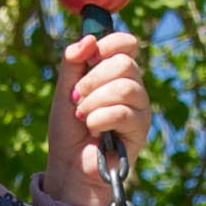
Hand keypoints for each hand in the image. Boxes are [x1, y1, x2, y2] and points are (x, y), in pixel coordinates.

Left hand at [47, 30, 151, 204]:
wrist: (70, 167)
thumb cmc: (68, 131)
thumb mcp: (64, 90)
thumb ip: (72, 62)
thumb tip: (88, 38)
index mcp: (116, 73)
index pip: (127, 43)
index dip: (108, 44)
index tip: (89, 58)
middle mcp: (133, 87)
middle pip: (125, 63)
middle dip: (93, 79)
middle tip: (77, 98)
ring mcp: (140, 108)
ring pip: (125, 87)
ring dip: (94, 102)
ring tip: (82, 117)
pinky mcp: (141, 129)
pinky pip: (123, 112)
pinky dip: (99, 120)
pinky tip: (93, 131)